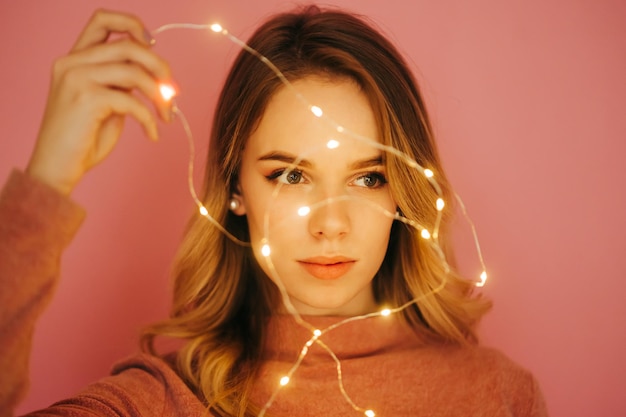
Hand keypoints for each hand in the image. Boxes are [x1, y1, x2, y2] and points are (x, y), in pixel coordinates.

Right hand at [26, 9, 173, 194]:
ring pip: (135, 72)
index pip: (103, 20)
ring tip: (167, 116)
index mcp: (75, 58)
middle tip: (173, 91)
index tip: (153, 44)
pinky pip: (133, 102)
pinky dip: (149, 120)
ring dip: (160, 96)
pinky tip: (152, 134)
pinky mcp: (87, 99)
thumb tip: (156, 71)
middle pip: (129, 46)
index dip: (132, 24)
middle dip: (160, 67)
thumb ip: (122, 80)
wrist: (58, 167)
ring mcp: (77, 78)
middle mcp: (72, 62)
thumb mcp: (107, 101)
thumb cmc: (84, 137)